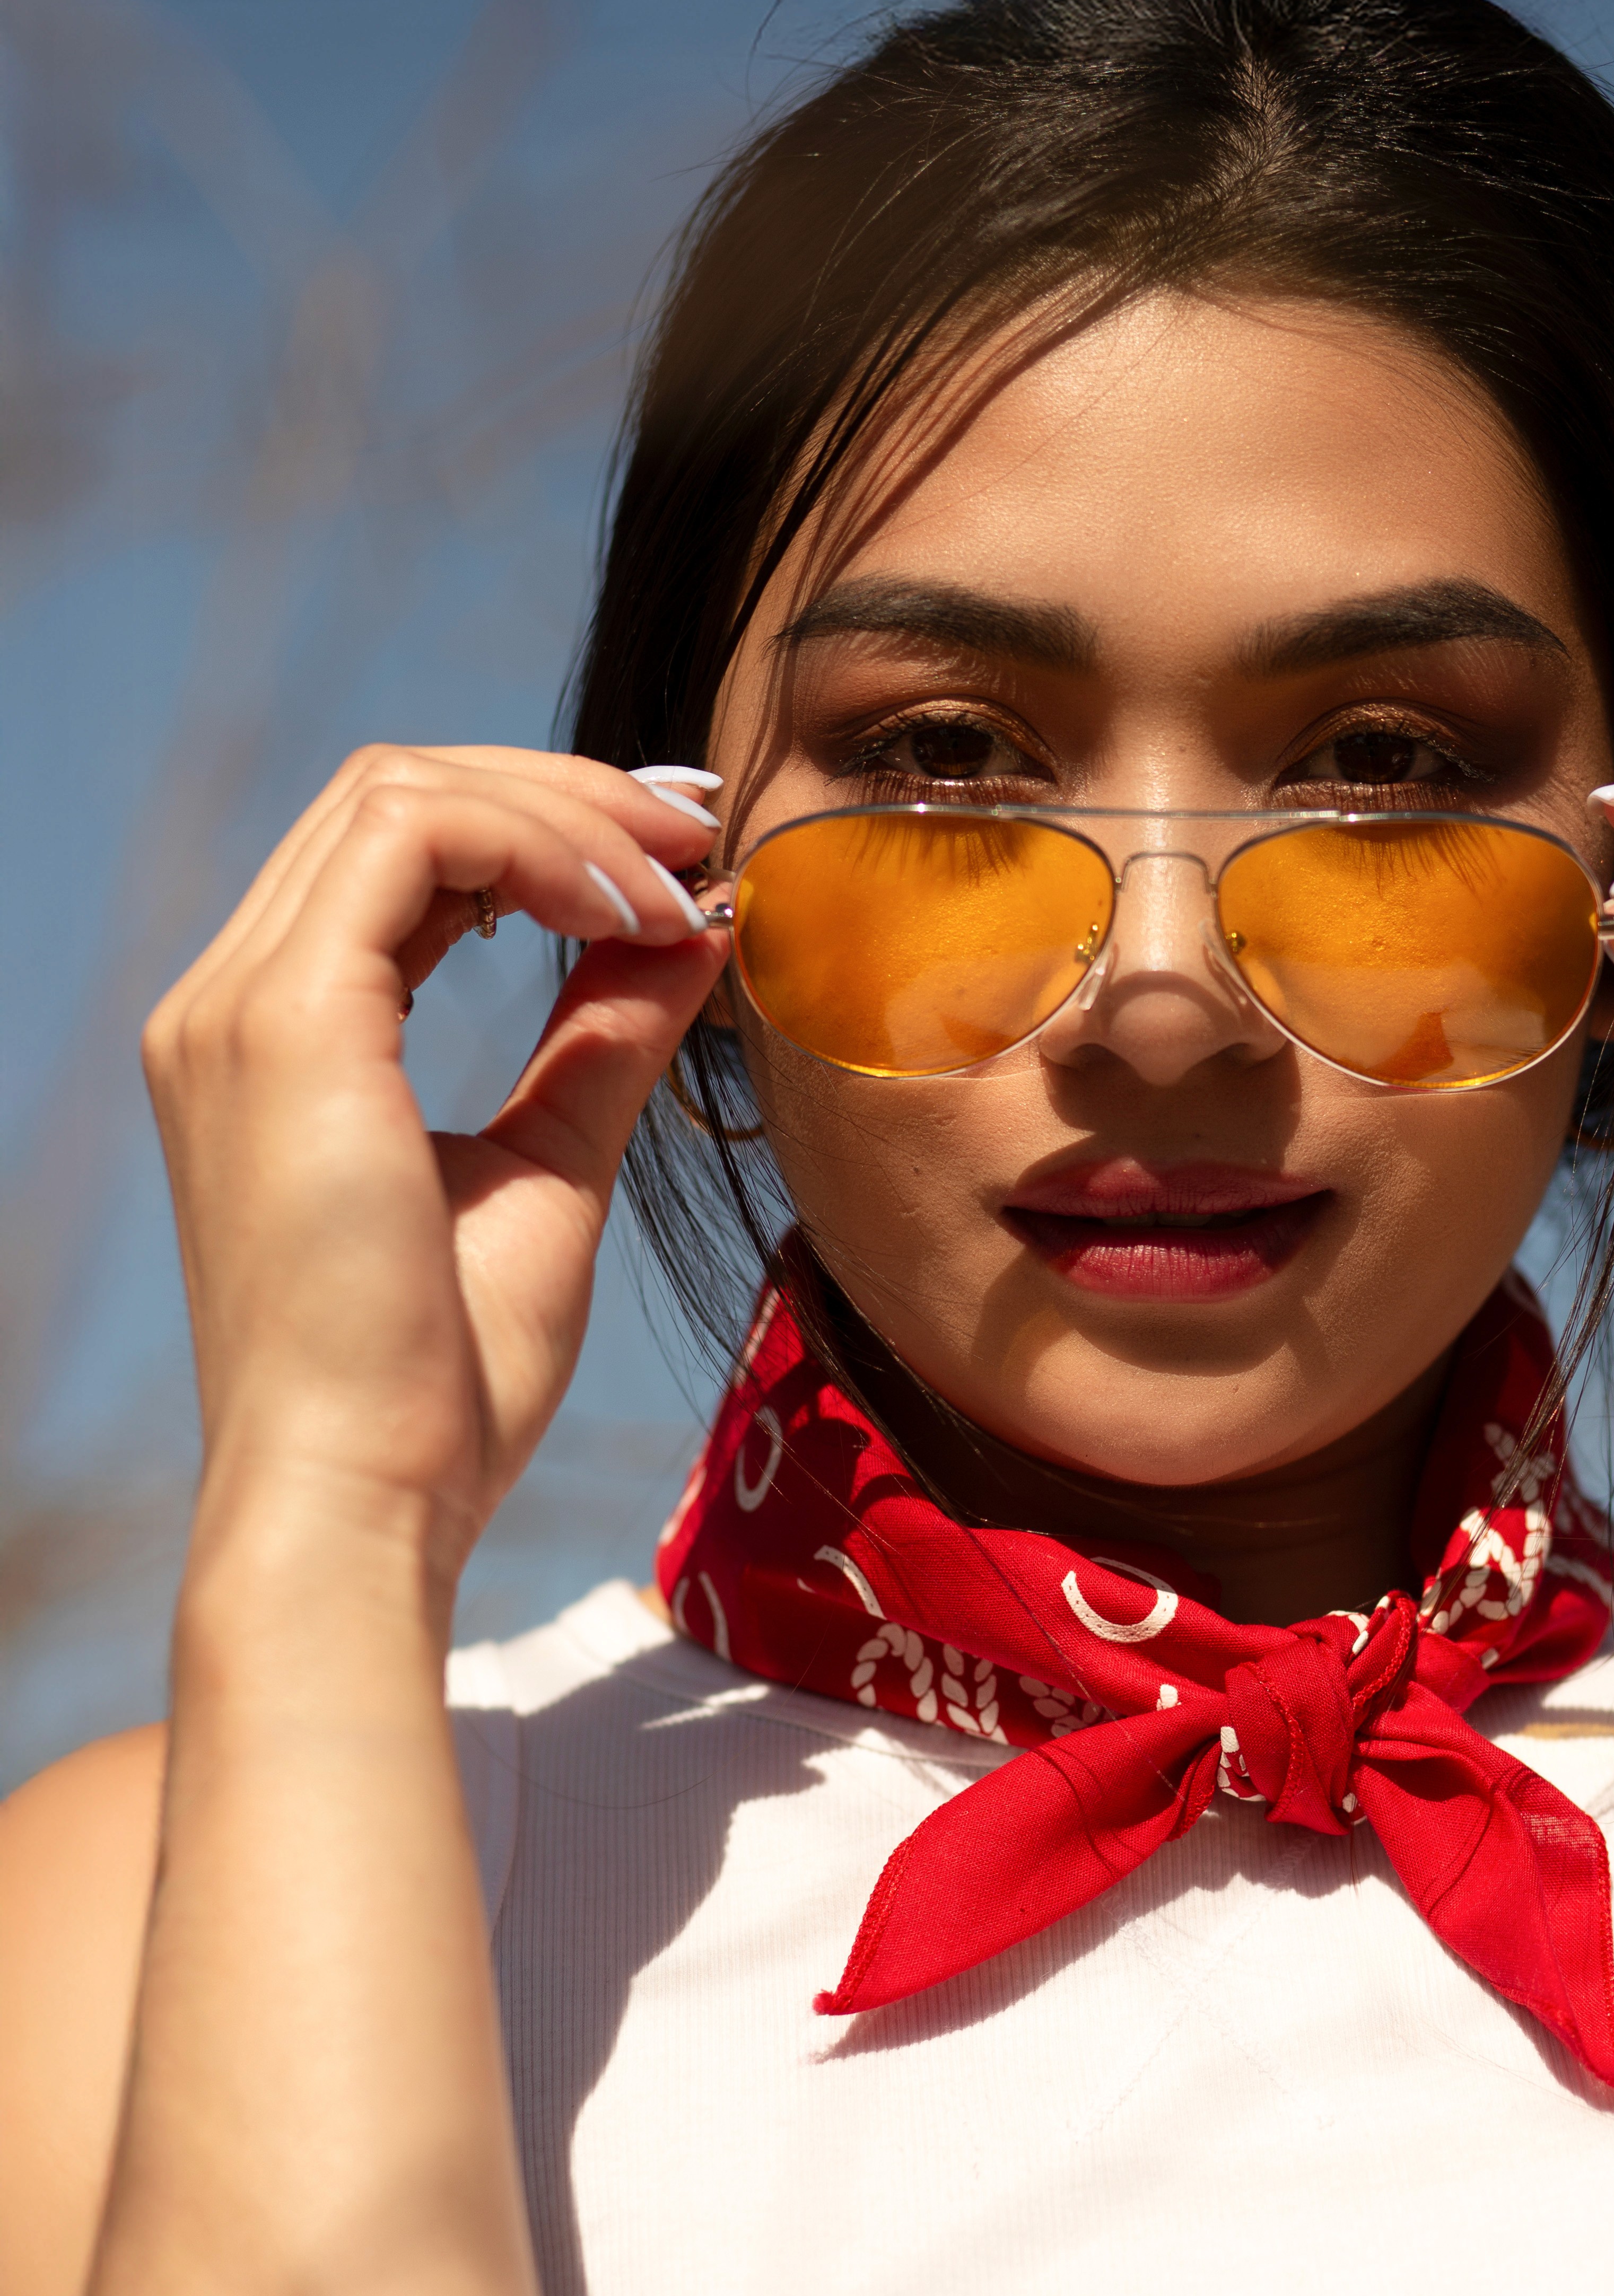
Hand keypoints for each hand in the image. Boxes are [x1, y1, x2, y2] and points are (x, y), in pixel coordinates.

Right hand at [144, 745, 726, 1585]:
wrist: (367, 1501)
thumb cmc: (444, 1385)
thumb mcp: (550, 1171)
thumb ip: (603, 1040)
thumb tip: (691, 933)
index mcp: (276, 1042)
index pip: (400, 859)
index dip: (543, 829)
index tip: (678, 864)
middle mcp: (229, 1005)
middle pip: (394, 797)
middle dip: (563, 794)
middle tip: (701, 833)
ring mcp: (239, 1007)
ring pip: (399, 794)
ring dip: (564, 814)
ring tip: (684, 882)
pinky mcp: (284, 1024)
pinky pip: (412, 841)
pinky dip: (541, 850)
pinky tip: (637, 913)